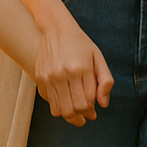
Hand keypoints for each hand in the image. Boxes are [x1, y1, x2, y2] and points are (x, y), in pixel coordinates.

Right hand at [33, 7, 112, 125]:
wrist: (56, 28)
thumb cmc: (80, 43)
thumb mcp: (98, 58)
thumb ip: (105, 81)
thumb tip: (103, 104)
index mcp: (81, 68)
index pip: (88, 101)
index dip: (91, 110)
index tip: (93, 112)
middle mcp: (64, 73)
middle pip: (74, 108)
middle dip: (81, 117)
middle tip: (84, 118)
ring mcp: (50, 76)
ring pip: (60, 108)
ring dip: (69, 116)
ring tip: (74, 115)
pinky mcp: (40, 77)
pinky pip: (49, 101)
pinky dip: (57, 107)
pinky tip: (64, 103)